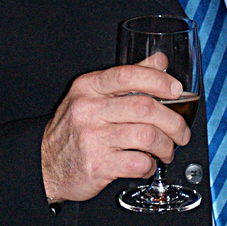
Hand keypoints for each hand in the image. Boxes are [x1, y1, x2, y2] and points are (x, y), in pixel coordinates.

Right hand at [41, 54, 190, 202]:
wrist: (45, 164)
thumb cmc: (73, 129)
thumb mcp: (93, 96)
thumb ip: (127, 78)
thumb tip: (159, 60)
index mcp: (88, 88)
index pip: (127, 75)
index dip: (158, 80)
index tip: (176, 90)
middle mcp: (89, 110)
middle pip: (145, 107)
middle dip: (173, 121)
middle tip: (180, 131)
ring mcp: (92, 138)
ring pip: (147, 136)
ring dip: (166, 145)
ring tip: (166, 150)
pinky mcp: (98, 165)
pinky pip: (138, 162)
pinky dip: (150, 165)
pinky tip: (147, 164)